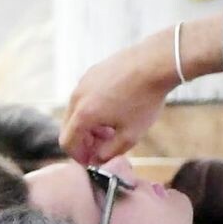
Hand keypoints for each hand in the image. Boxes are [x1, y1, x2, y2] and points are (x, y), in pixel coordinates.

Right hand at [61, 37, 173, 165]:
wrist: (155, 63)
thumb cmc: (144, 99)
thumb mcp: (130, 135)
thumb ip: (110, 152)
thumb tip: (99, 158)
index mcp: (82, 115)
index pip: (67, 143)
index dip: (79, 156)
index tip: (93, 160)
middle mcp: (77, 97)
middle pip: (69, 127)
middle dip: (84, 141)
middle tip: (103, 146)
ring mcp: (83, 82)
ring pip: (77, 110)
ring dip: (89, 124)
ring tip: (111, 128)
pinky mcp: (92, 72)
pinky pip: (86, 96)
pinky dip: (93, 107)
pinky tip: (115, 108)